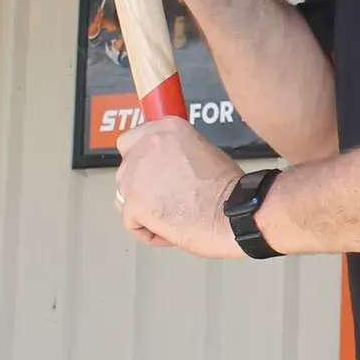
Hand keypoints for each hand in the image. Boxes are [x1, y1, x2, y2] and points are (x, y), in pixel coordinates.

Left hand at [113, 117, 242, 257]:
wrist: (235, 213)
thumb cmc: (229, 189)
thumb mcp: (202, 150)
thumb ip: (174, 152)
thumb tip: (163, 166)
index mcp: (165, 128)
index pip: (132, 141)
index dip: (143, 161)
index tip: (154, 174)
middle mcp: (146, 145)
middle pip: (126, 170)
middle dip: (142, 187)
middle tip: (168, 199)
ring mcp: (136, 175)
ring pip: (124, 196)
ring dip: (143, 209)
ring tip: (172, 215)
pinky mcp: (133, 204)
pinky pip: (131, 223)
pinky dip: (149, 232)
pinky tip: (172, 230)